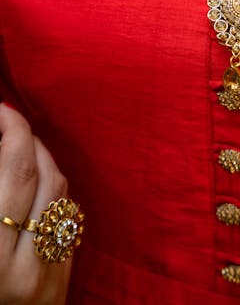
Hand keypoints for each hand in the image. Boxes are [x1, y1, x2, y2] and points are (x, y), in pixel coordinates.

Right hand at [0, 103, 71, 304]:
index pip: (14, 171)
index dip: (10, 128)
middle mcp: (23, 267)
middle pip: (40, 175)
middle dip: (24, 136)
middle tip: (6, 119)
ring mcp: (47, 277)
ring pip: (60, 192)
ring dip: (43, 157)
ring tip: (21, 143)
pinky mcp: (60, 285)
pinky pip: (67, 219)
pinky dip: (54, 189)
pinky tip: (39, 178)